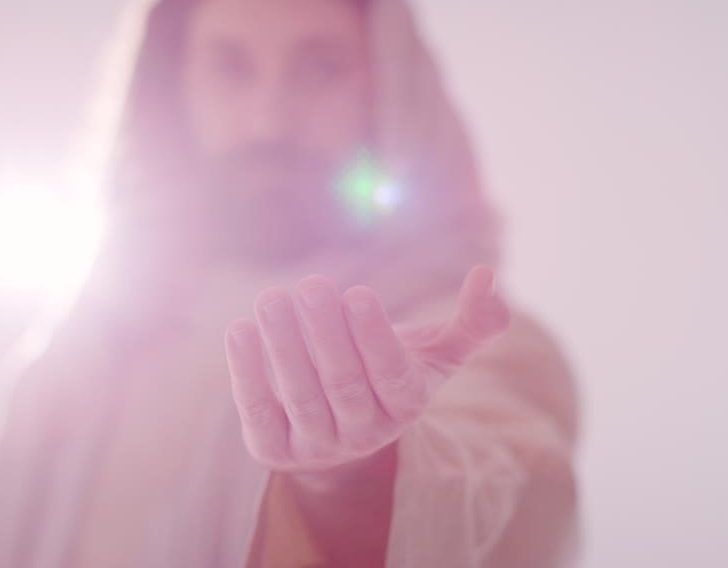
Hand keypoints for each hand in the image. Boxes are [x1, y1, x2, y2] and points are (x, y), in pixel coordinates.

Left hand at [224, 265, 510, 474]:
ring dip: (284, 347)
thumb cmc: (390, 371)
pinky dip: (247, 374)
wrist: (340, 423)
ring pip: (302, 397)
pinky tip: (240, 330)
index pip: (392, 376)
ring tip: (272, 299)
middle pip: (344, 385)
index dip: (374, 338)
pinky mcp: (274, 449)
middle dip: (325, 334)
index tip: (356, 292)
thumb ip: (469, 322)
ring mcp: (317, 446)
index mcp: (406, 406)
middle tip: (309, 285)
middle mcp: (364, 434)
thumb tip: (488, 277)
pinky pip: (259, 412)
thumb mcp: (434, 353)